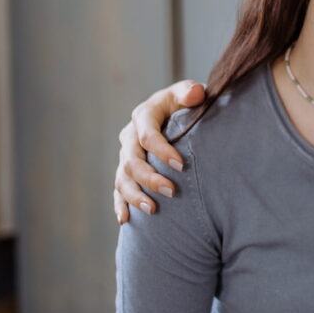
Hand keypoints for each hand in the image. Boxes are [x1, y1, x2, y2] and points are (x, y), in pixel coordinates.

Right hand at [113, 80, 205, 223]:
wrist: (176, 110)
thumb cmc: (185, 101)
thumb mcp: (188, 93)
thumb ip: (191, 92)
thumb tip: (195, 94)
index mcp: (144, 115)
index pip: (148, 136)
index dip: (162, 151)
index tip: (181, 165)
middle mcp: (130, 136)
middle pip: (132, 161)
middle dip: (150, 178)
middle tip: (171, 192)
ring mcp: (126, 154)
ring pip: (123, 178)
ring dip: (135, 196)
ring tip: (153, 210)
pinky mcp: (126, 170)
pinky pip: (118, 189)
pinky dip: (120, 204)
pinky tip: (125, 220)